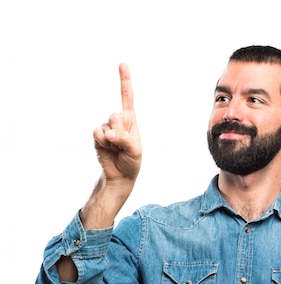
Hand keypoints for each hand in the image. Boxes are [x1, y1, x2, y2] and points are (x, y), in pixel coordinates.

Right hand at [93, 63, 141, 183]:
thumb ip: (124, 138)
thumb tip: (108, 132)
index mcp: (130, 120)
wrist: (120, 175)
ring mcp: (106, 127)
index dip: (124, 80)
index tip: (122, 63)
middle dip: (119, 131)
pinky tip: (107, 149)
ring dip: (111, 140)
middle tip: (122, 145)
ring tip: (116, 149)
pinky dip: (103, 142)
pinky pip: (97, 133)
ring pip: (105, 125)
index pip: (127, 97)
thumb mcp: (135, 150)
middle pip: (115, 115)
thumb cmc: (132, 161)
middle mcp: (118, 121)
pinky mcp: (98, 136)